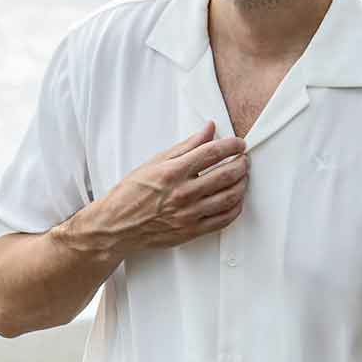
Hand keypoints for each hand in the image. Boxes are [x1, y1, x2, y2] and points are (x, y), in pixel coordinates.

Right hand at [102, 120, 247, 251]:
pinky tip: (236, 200)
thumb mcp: (155, 162)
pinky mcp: (191, 231)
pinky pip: (223, 220)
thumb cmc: (132, 193)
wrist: (117, 225)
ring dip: (242, 185)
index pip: (212, 153)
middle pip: (226, 175)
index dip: (232, 146)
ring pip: (229, 198)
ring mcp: (189, 214)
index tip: (239, 144)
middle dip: (241, 164)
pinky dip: (235, 208)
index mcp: (173, 172)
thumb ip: (186, 146)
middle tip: (244, 160)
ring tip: (242, 177)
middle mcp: (183, 193)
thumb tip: (209, 129)